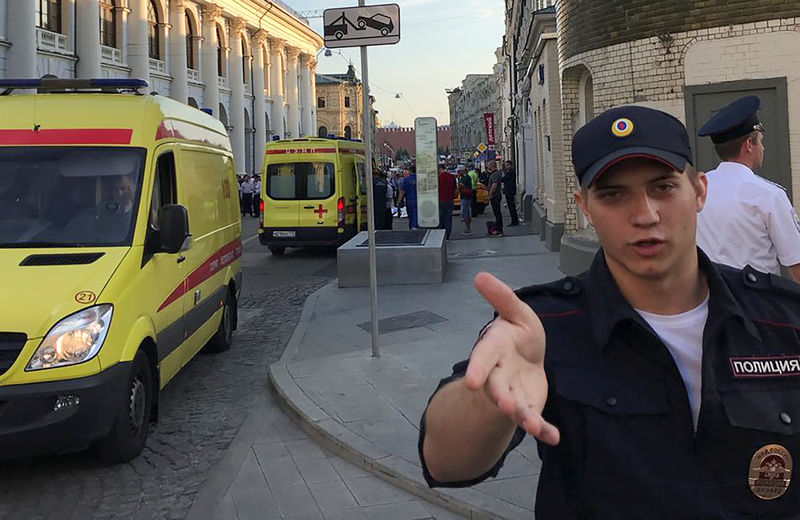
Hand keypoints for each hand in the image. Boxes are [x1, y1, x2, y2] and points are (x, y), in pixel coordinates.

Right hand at [465, 272, 559, 444]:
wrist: (526, 361)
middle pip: (496, 388)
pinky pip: (535, 420)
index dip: (478, 369)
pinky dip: (543, 430)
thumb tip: (480, 275)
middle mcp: (499, 375)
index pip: (484, 358)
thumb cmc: (517, 334)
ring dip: (523, 417)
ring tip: (532, 426)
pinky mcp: (529, 407)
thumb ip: (501, 298)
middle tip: (505, 405)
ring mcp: (513, 394)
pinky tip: (553, 437)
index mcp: (494, 350)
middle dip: (500, 397)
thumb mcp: (515, 312)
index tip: (472, 382)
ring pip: (515, 408)